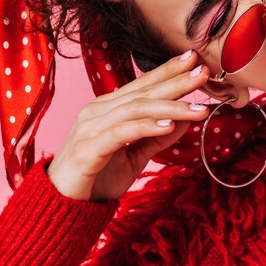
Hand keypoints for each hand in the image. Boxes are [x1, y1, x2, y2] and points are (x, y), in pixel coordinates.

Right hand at [46, 50, 211, 201]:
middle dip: (174, 81)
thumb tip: (184, 119)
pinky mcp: (88, 149)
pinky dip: (147, 126)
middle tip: (203, 72)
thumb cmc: (96, 178)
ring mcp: (90, 128)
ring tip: (197, 107)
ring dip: (170, 106)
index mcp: (106, 109)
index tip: (194, 60)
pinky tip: (169, 125)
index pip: (142, 85)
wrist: (62, 206)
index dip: (167, 71)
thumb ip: (156, 138)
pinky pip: (122, 132)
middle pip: (142, 91)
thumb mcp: (134, 156)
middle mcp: (96, 112)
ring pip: (135, 109)